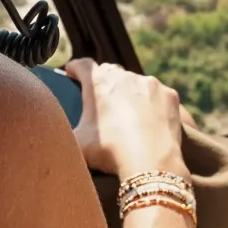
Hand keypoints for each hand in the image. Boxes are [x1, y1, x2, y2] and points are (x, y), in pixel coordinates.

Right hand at [64, 58, 187, 178]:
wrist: (150, 161)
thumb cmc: (109, 151)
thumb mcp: (77, 143)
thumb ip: (66, 130)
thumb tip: (57, 132)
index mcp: (98, 82)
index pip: (82, 66)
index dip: (75, 69)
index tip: (71, 72)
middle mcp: (124, 76)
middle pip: (110, 72)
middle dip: (104, 83)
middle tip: (100, 101)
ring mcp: (150, 83)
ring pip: (136, 83)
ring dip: (130, 94)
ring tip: (128, 116)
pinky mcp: (169, 95)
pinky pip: (158, 96)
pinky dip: (153, 105)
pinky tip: (150, 121)